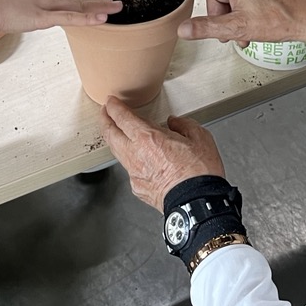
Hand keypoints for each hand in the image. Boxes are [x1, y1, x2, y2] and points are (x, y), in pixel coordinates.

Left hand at [100, 98, 224, 210]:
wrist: (197, 203)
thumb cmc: (199, 173)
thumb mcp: (200, 138)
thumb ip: (184, 125)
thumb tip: (175, 123)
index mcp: (148, 138)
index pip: (122, 118)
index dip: (113, 107)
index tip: (111, 102)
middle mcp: (136, 154)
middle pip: (110, 134)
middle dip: (105, 120)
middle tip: (105, 112)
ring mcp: (134, 172)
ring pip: (117, 152)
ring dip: (114, 139)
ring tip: (117, 132)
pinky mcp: (138, 187)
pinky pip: (129, 168)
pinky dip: (130, 159)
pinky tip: (136, 157)